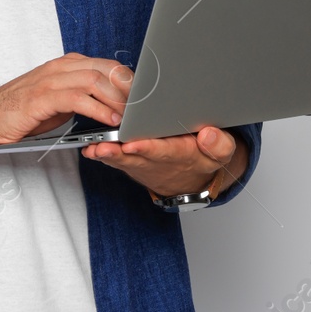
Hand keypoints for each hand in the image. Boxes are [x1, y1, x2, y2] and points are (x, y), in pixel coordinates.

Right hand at [0, 52, 133, 146]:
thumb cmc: (19, 111)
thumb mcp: (56, 100)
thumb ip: (80, 96)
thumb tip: (109, 105)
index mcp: (64, 65)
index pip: (106, 65)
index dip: (128, 81)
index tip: (144, 98)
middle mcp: (59, 68)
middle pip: (105, 69)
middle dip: (128, 90)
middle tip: (142, 109)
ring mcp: (50, 80)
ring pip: (94, 81)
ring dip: (116, 100)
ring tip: (129, 117)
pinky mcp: (42, 97)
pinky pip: (78, 98)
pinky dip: (98, 110)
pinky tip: (109, 121)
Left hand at [82, 126, 248, 199]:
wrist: (192, 177)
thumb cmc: (203, 156)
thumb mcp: (221, 152)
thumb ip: (219, 144)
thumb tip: (210, 135)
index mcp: (182, 154)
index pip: (164, 150)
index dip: (148, 148)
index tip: (134, 143)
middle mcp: (159, 160)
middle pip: (138, 156)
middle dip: (120, 151)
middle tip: (104, 147)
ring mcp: (144, 162)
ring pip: (123, 159)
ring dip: (108, 154)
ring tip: (93, 148)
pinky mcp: (132, 161)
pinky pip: (117, 159)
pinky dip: (103, 155)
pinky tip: (89, 149)